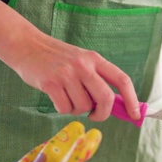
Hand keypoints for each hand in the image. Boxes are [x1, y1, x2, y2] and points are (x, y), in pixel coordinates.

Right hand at [0, 0, 140, 121]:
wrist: (27, 46)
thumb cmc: (57, 58)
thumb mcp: (81, 62)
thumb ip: (97, 79)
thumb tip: (116, 106)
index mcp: (95, 59)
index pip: (122, 80)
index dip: (132, 99)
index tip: (135, 114)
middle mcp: (84, 65)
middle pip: (105, 98)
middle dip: (102, 113)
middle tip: (94, 115)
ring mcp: (67, 74)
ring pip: (83, 107)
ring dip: (77, 110)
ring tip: (68, 97)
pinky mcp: (51, 83)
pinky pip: (65, 108)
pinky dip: (62, 109)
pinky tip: (57, 97)